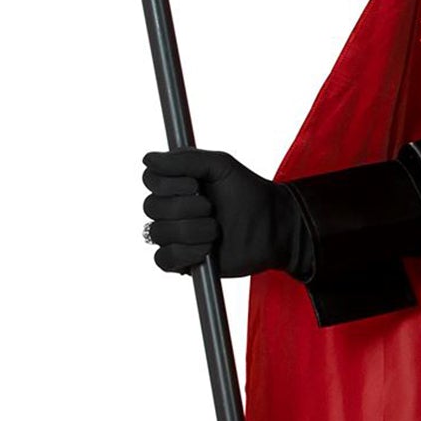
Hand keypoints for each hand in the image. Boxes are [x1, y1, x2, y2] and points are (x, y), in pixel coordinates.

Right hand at [141, 148, 310, 277]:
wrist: (272, 225)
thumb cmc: (248, 192)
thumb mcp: (219, 165)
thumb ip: (185, 160)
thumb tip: (147, 159)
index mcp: (176, 183)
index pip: (149, 180)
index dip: (168, 183)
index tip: (196, 183)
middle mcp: (171, 208)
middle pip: (151, 206)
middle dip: (184, 206)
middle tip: (211, 208)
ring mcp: (176, 236)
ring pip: (158, 232)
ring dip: (190, 230)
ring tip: (215, 229)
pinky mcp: (183, 261)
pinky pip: (163, 259)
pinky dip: (184, 253)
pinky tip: (206, 249)